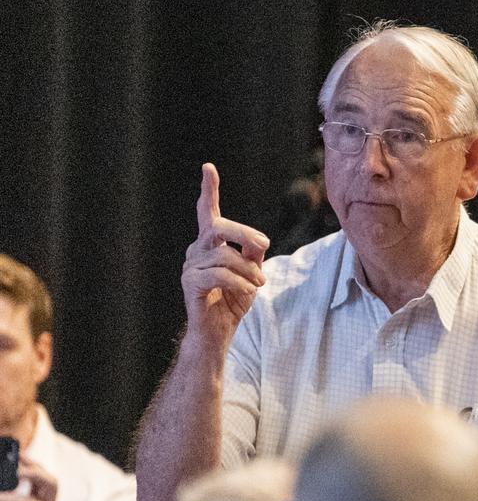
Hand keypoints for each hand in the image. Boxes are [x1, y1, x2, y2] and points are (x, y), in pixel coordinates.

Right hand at [181, 163, 269, 351]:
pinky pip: (220, 275)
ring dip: (250, 270)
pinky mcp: (191, 283)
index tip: (208, 167)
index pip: (208, 212)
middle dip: (245, 234)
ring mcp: (190, 266)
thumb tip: (258, 242)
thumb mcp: (251, 272)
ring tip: (259, 283)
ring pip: (226, 256)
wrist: (218, 333)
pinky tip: (249, 292)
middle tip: (265, 247)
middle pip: (219, 227)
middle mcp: (197, 250)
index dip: (209, 189)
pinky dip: (241, 283)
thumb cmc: (234, 300)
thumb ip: (253, 253)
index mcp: (210, 244)